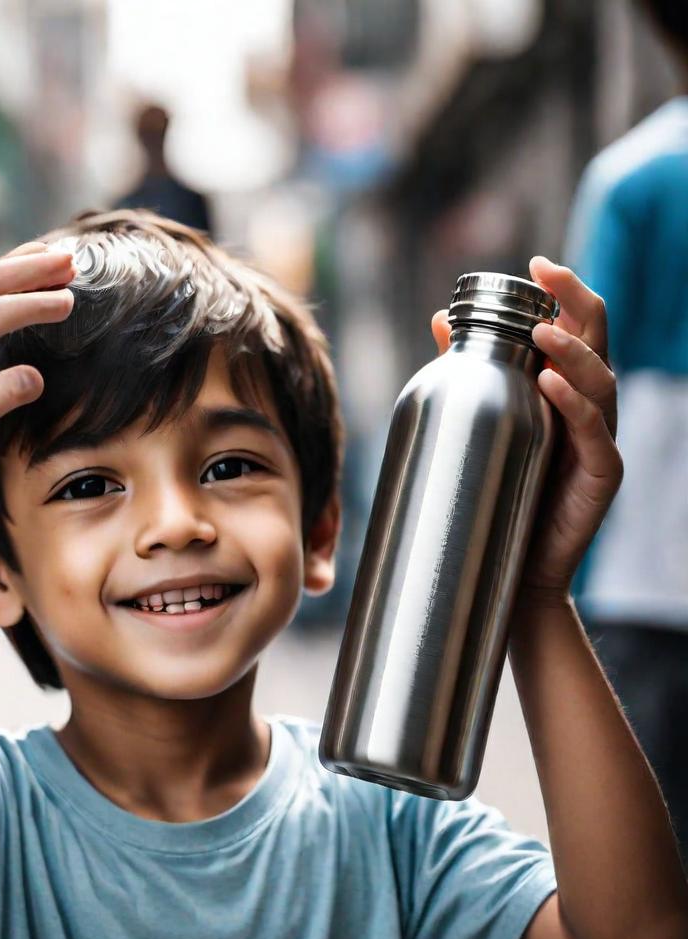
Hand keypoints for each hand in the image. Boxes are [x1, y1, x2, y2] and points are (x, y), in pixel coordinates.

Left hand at [430, 256, 622, 602]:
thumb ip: (470, 371)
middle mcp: (587, 408)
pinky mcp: (600, 477)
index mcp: (563, 391)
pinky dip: (575, 406)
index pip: (574, 329)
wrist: (512, 570)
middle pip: (597, 342)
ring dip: (573, 352)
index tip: (534, 263)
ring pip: (601, 382)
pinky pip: (595, 435)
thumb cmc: (498, 490)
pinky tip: (553, 385)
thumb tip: (443, 319)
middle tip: (549, 273)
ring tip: (542, 331)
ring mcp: (598, 441)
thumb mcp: (483, 421)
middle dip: (577, 302)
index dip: (563, 292)